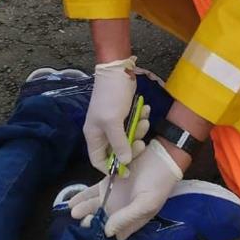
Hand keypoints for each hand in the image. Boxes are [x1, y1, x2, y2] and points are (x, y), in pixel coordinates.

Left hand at [70, 139, 183, 239]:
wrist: (163, 156)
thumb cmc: (158, 183)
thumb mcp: (147, 203)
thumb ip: (127, 217)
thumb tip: (106, 232)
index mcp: (130, 220)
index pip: (113, 235)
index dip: (100, 237)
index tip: (88, 235)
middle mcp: (120, 210)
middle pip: (100, 220)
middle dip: (88, 222)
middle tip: (78, 220)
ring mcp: (113, 195)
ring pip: (94, 206)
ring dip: (83, 208)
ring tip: (72, 210)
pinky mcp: (109, 181)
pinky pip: (93, 191)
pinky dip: (83, 195)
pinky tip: (72, 200)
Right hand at [83, 56, 137, 172]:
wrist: (118, 70)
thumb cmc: (111, 97)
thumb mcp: (113, 122)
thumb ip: (118, 143)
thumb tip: (124, 162)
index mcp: (94, 135)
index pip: (98, 160)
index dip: (111, 167)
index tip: (127, 170)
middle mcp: (103, 131)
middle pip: (117, 150)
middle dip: (131, 146)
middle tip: (141, 142)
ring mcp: (115, 122)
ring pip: (129, 136)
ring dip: (139, 129)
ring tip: (144, 119)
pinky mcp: (125, 113)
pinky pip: (134, 123)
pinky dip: (141, 118)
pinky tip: (146, 109)